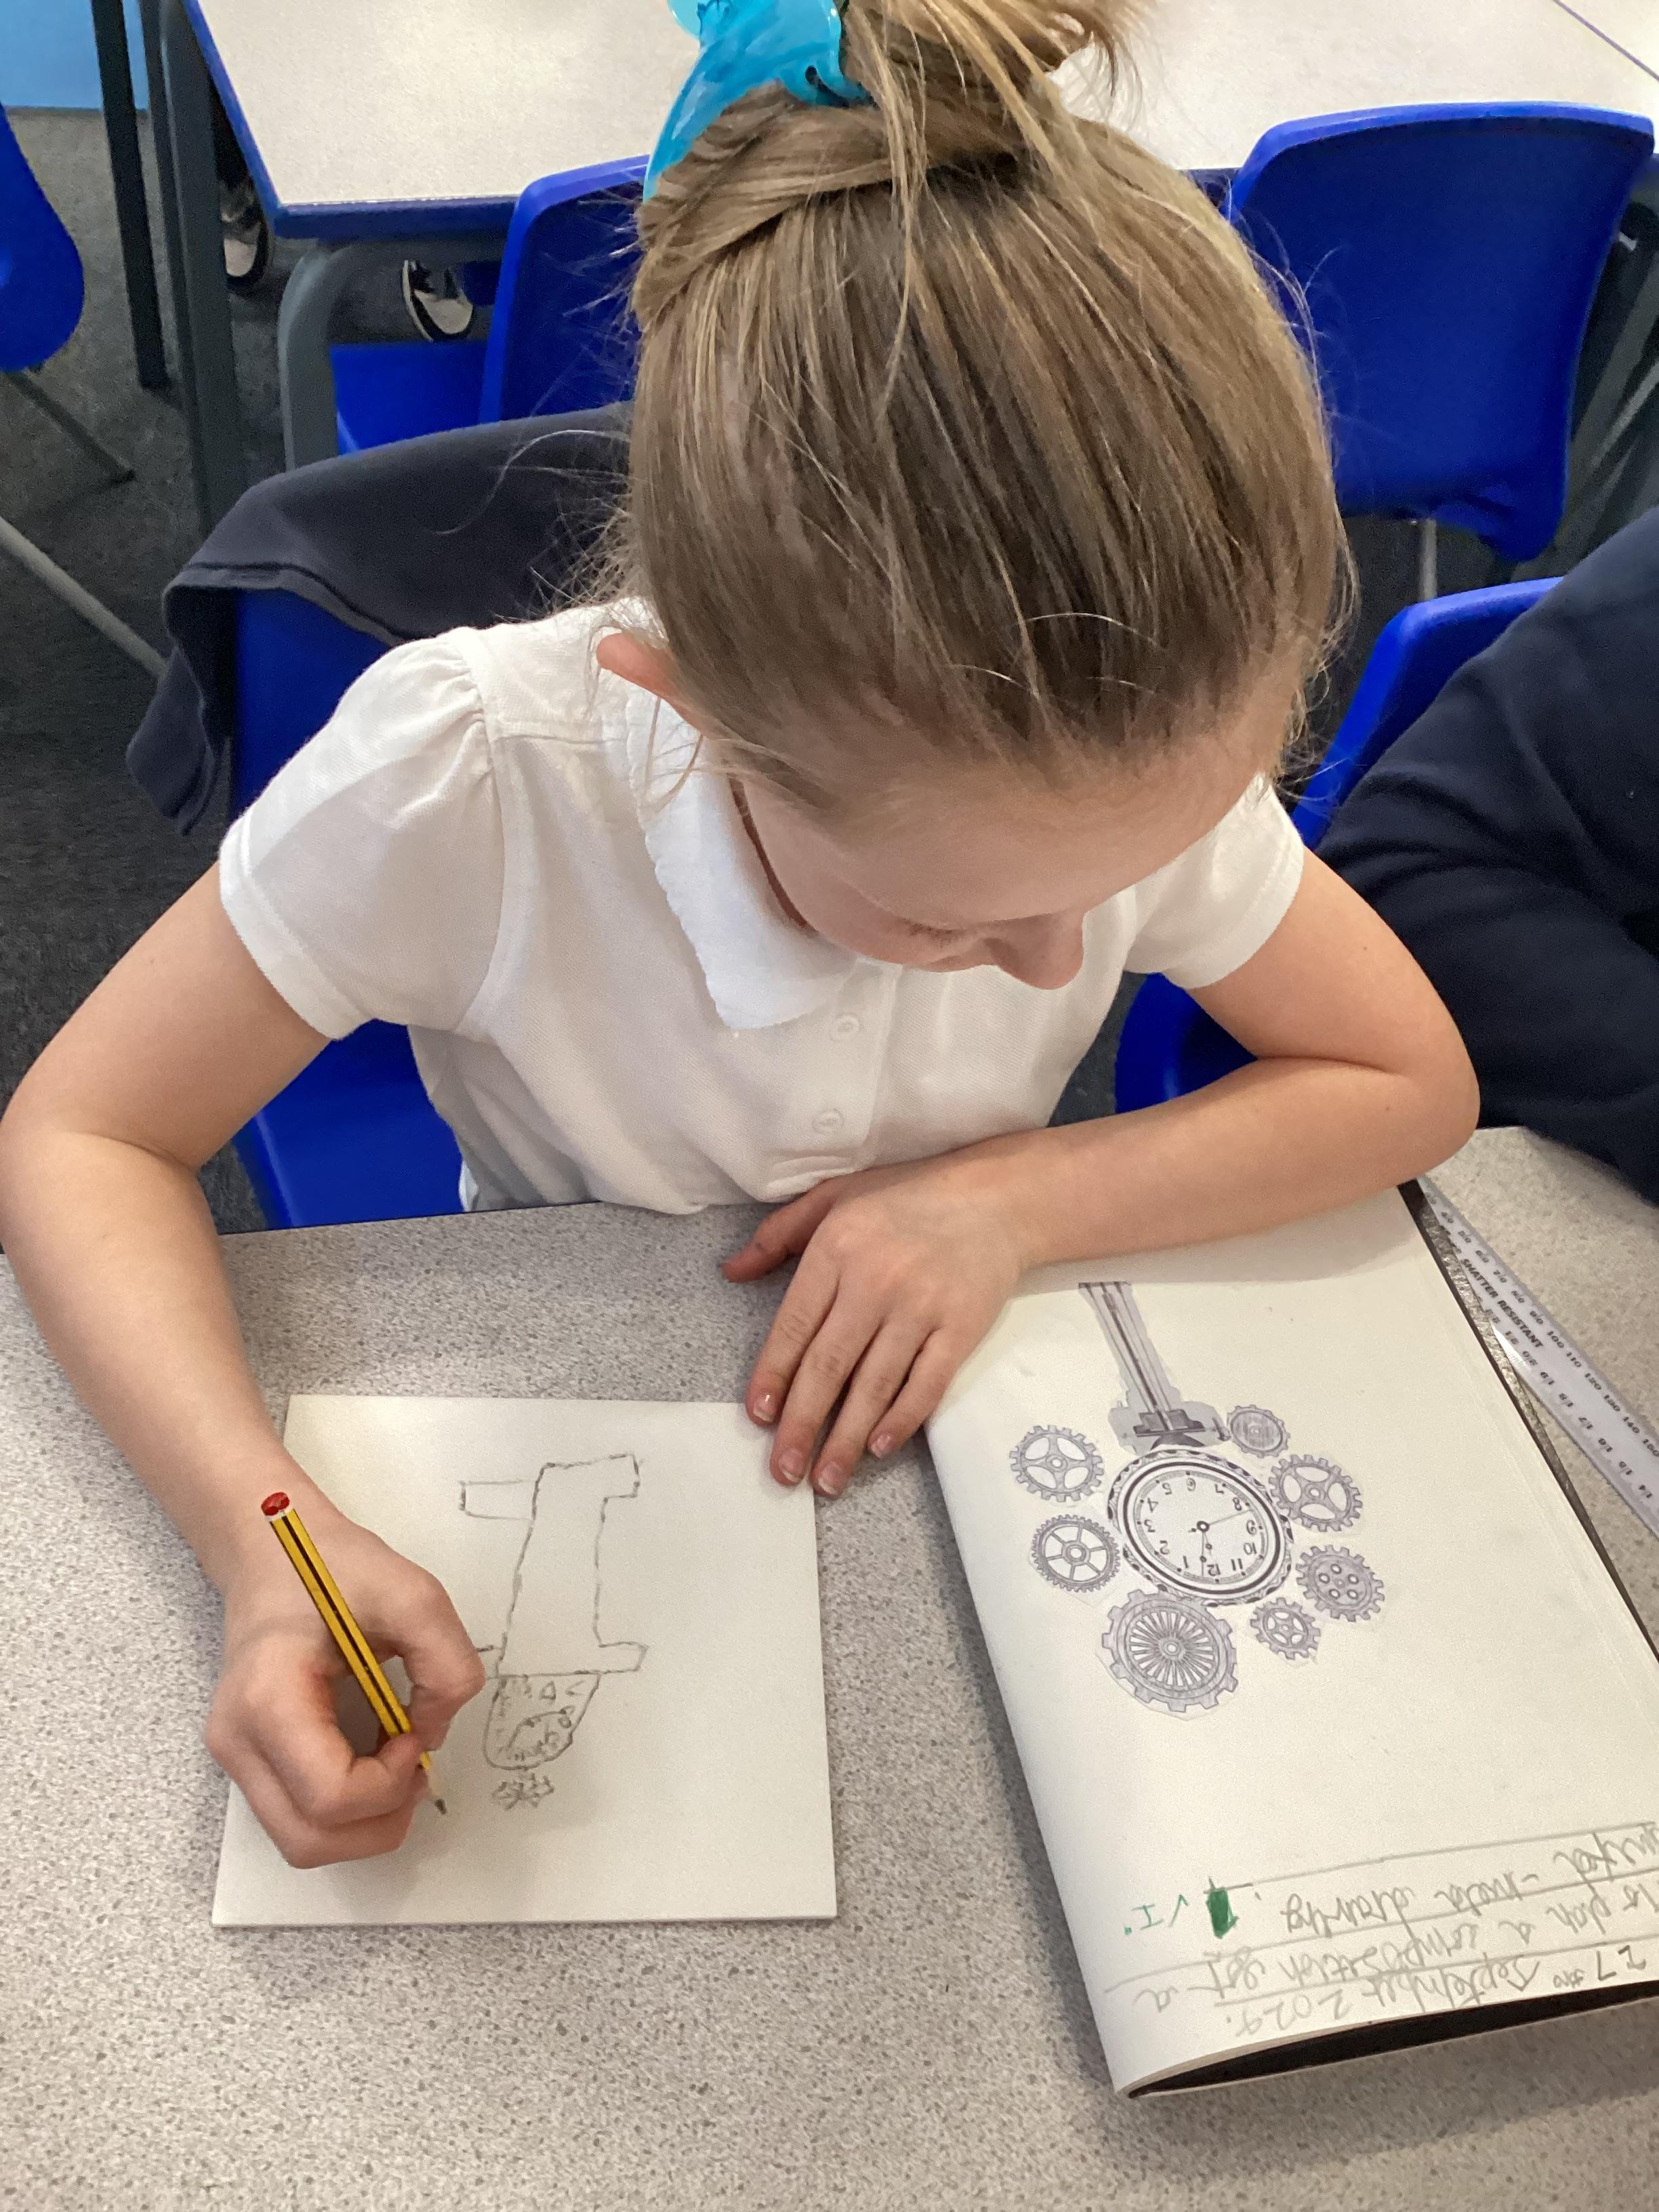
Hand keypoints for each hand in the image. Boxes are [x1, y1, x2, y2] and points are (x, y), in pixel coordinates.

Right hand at [208, 1499, 485, 1866]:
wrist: (269, 1551)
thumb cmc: (330, 1567)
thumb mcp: (412, 1594)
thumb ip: (445, 1664)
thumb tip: (434, 1735)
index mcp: (268, 1700)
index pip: (329, 1796)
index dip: (389, 1783)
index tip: (413, 1733)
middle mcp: (238, 1741)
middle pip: (308, 1841)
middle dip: (379, 1822)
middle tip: (415, 1766)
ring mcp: (235, 1757)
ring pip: (301, 1841)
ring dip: (363, 1823)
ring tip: (396, 1764)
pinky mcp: (249, 1760)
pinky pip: (297, 1816)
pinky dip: (345, 1809)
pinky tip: (371, 1759)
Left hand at [722, 1144, 1034, 1497]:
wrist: (996, 1199)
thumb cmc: (907, 1197)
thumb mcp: (835, 1197)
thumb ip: (779, 1235)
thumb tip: (731, 1272)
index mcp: (837, 1248)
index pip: (794, 1326)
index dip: (773, 1376)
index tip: (758, 1417)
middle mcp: (876, 1281)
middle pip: (829, 1366)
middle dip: (801, 1424)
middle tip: (783, 1472)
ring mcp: (921, 1307)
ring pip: (874, 1385)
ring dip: (846, 1438)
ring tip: (825, 1479)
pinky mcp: (960, 1327)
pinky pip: (927, 1384)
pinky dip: (902, 1420)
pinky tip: (878, 1447)